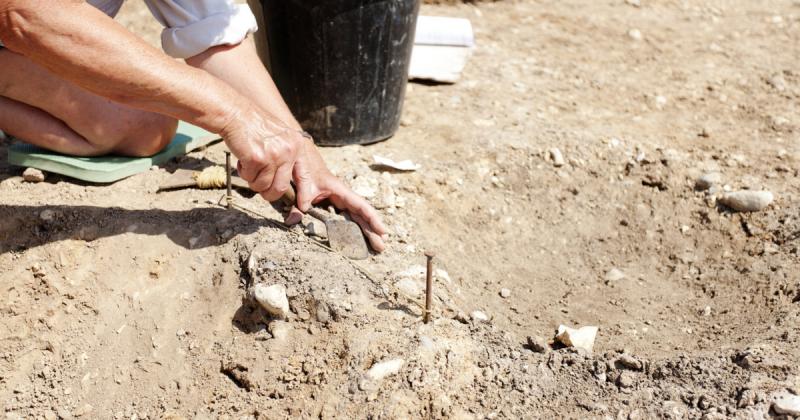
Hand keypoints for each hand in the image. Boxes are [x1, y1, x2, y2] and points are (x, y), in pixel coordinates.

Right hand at [221, 104, 298, 201]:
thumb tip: (285, 184)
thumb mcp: (280, 136)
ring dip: (253, 181)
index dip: (305, 194)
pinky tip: (243, 158)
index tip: (303, 206)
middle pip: (281, 188)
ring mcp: (274, 155)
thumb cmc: (254, 125)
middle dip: (269, 193)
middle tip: (260, 188)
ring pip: (263, 186)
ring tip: (249, 165)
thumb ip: (286, 156)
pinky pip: (250, 178)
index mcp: (296, 145)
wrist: (235, 113)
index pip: (305, 175)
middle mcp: (288, 151)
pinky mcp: (257, 159)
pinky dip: (243, 172)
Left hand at [286, 135, 387, 252]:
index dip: (372, 219)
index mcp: (341, 191)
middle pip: (362, 216)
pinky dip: (354, 229)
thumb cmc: (307, 169)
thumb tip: (292, 222)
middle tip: (381, 247)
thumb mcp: (303, 185)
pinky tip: (359, 240)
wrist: (303, 158)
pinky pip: (346, 219)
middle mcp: (344, 198)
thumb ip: (298, 203)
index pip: (361, 206)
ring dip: (366, 232)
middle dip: (372, 231)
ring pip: (356, 219)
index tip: (383, 231)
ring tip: (377, 247)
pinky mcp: (333, 206)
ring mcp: (340, 203)